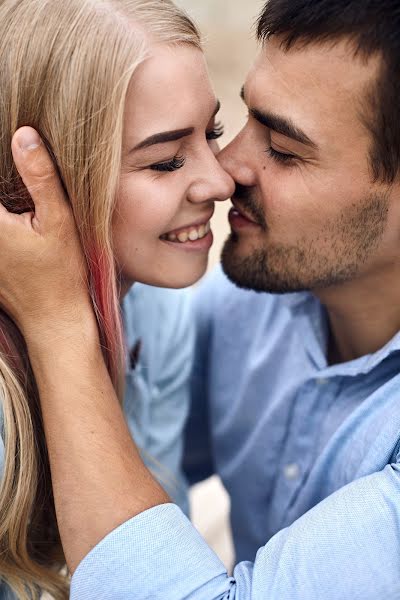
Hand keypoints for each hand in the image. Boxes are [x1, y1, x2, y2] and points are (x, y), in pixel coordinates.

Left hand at [0, 127, 89, 337]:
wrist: (53, 317)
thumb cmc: (60, 273)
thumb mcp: (59, 221)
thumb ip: (40, 177)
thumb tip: (23, 135)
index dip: (3, 160)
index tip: (10, 145)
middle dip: (6, 186)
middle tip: (29, 204)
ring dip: (6, 201)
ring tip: (25, 213)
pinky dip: (5, 215)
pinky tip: (17, 219)